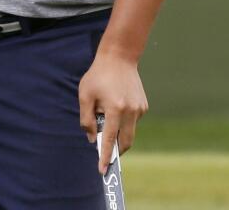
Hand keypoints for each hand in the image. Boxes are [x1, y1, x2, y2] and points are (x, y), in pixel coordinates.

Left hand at [78, 51, 147, 174]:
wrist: (119, 57)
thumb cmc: (98, 75)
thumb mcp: (85, 95)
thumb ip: (86, 119)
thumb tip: (92, 139)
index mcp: (115, 109)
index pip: (110, 139)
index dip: (105, 156)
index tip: (103, 170)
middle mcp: (130, 111)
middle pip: (125, 142)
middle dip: (116, 151)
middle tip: (106, 153)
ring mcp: (139, 108)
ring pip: (130, 132)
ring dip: (119, 133)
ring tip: (106, 115)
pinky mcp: (143, 106)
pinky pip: (133, 122)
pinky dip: (124, 122)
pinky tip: (115, 106)